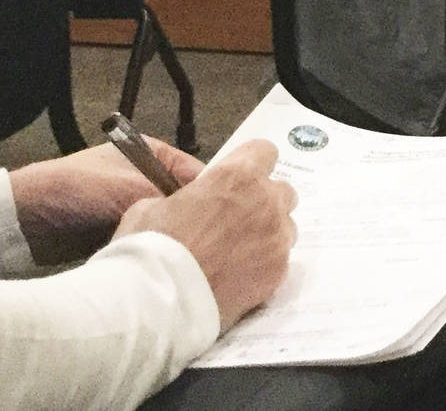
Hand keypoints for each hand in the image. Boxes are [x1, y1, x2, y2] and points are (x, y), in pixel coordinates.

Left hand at [9, 139, 205, 264]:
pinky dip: (152, 254)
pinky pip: (147, 244)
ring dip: (170, 241)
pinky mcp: (119, 235)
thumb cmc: (72, 189)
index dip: (212, 197)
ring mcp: (131, 209)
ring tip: (183, 258)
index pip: (197, 174)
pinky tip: (161, 265)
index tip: (225, 221)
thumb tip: (202, 216)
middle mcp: (147, 180)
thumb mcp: (124, 187)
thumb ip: (166, 197)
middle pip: (184, 205)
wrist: (20, 220)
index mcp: (154, 155)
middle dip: (191, 223)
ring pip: (166, 227)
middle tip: (205, 245)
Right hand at [115, 140, 296, 328]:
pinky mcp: (279, 271)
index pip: (264, 151)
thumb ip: (184, 197)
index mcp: (237, 177)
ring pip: (286, 227)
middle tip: (236, 221)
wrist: (158, 301)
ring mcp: (277, 237)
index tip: (237, 180)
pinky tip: (238, 277)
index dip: (251, 164)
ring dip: (268, 233)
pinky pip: (280, 260)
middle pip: (282, 191)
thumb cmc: (151, 247)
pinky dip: (264, 265)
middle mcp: (267, 201)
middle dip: (264, 201)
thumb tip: (188, 204)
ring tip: (237, 254)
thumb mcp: (151, 206)